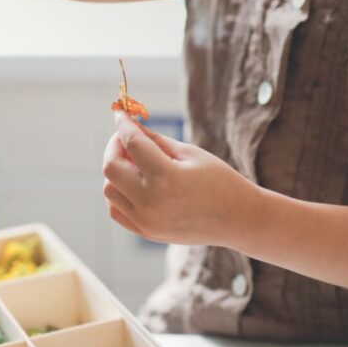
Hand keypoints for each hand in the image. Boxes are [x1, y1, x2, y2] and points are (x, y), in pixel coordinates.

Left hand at [101, 111, 260, 244]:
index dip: (124, 125)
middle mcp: (151, 202)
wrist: (238, 219)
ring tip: (137, 163)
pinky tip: (136, 183)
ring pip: (109, 190)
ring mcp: (146, 221)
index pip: (132, 143)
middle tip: (128, 139)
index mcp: (166, 177)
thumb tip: (130, 127)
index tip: (120, 114)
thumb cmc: (220, 181)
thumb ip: (156, 140)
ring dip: (117, 172)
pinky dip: (118, 194)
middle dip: (115, 148)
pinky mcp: (146, 232)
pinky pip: (116, 210)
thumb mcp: (190, 153)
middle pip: (111, 168)